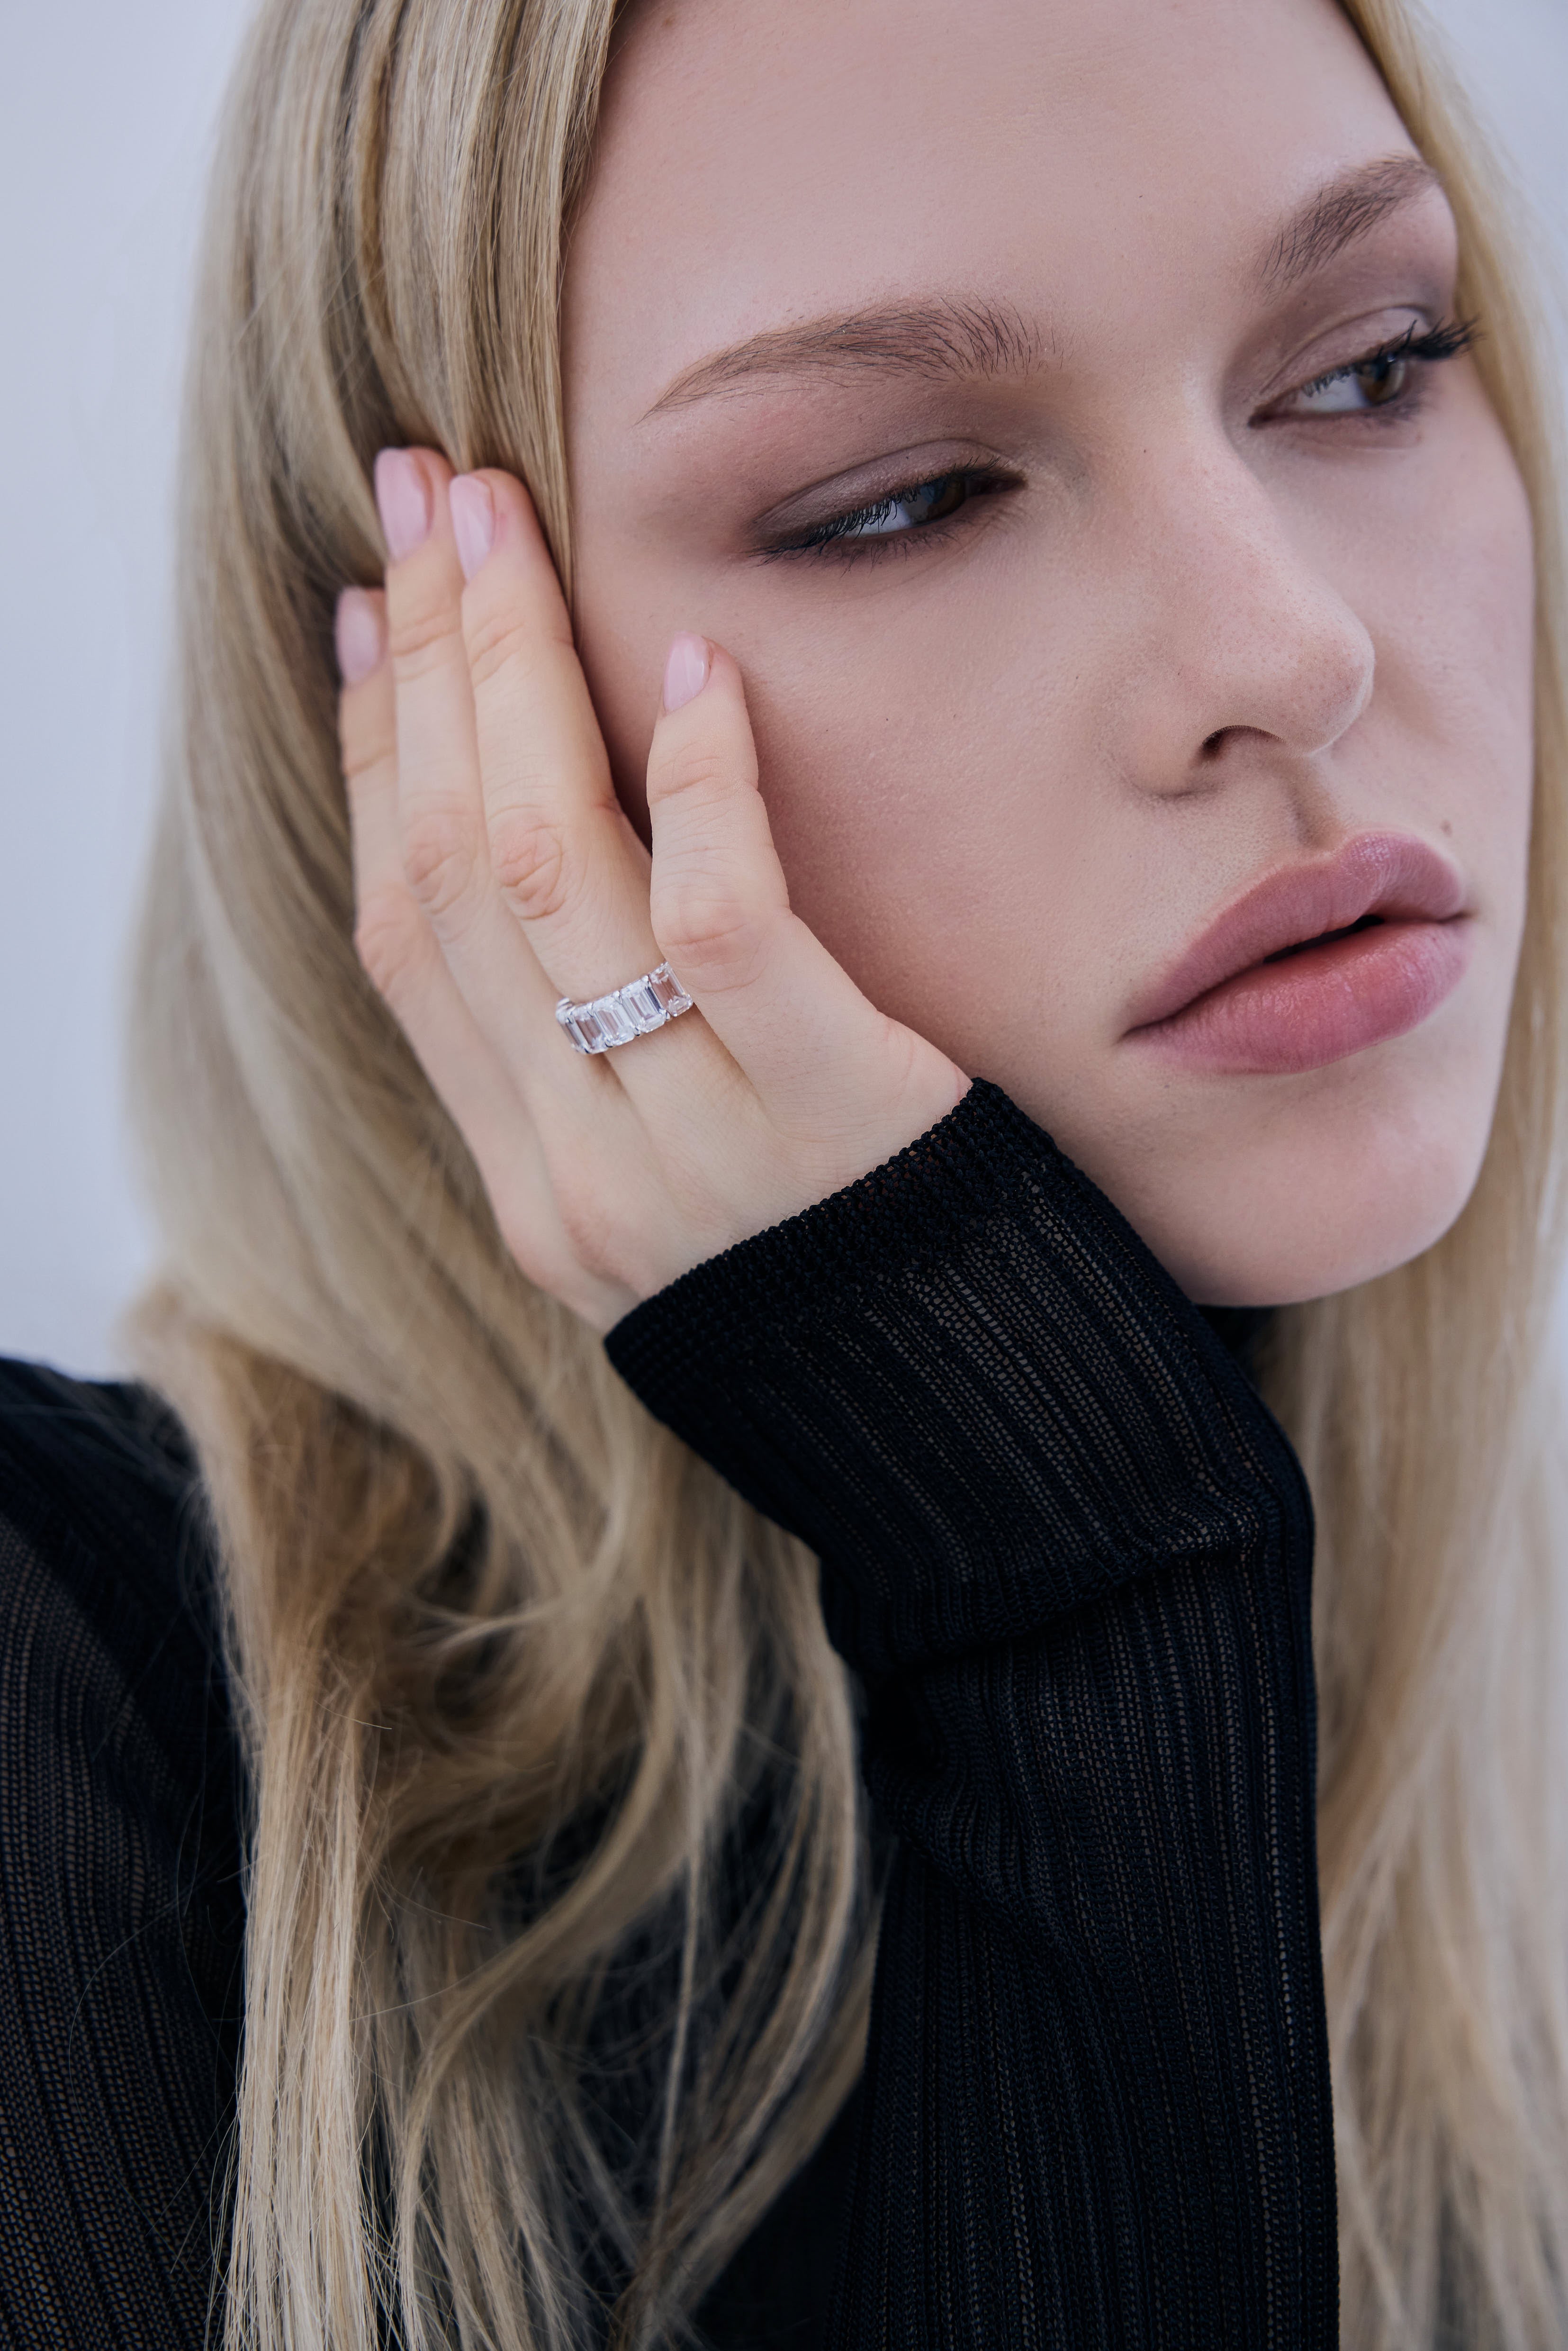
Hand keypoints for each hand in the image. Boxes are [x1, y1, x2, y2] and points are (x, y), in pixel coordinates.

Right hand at [337, 448, 967, 1332]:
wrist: (1011, 1472)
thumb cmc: (881, 1301)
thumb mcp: (709, 1199)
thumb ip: (628, 1075)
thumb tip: (586, 884)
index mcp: (537, 1192)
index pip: (406, 937)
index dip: (379, 758)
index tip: (380, 616)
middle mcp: (576, 1180)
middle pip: (453, 875)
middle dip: (433, 667)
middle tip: (429, 499)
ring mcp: (687, 1160)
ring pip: (548, 876)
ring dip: (521, 676)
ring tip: (515, 525)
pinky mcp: (830, 1120)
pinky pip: (722, 920)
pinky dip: (705, 779)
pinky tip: (700, 664)